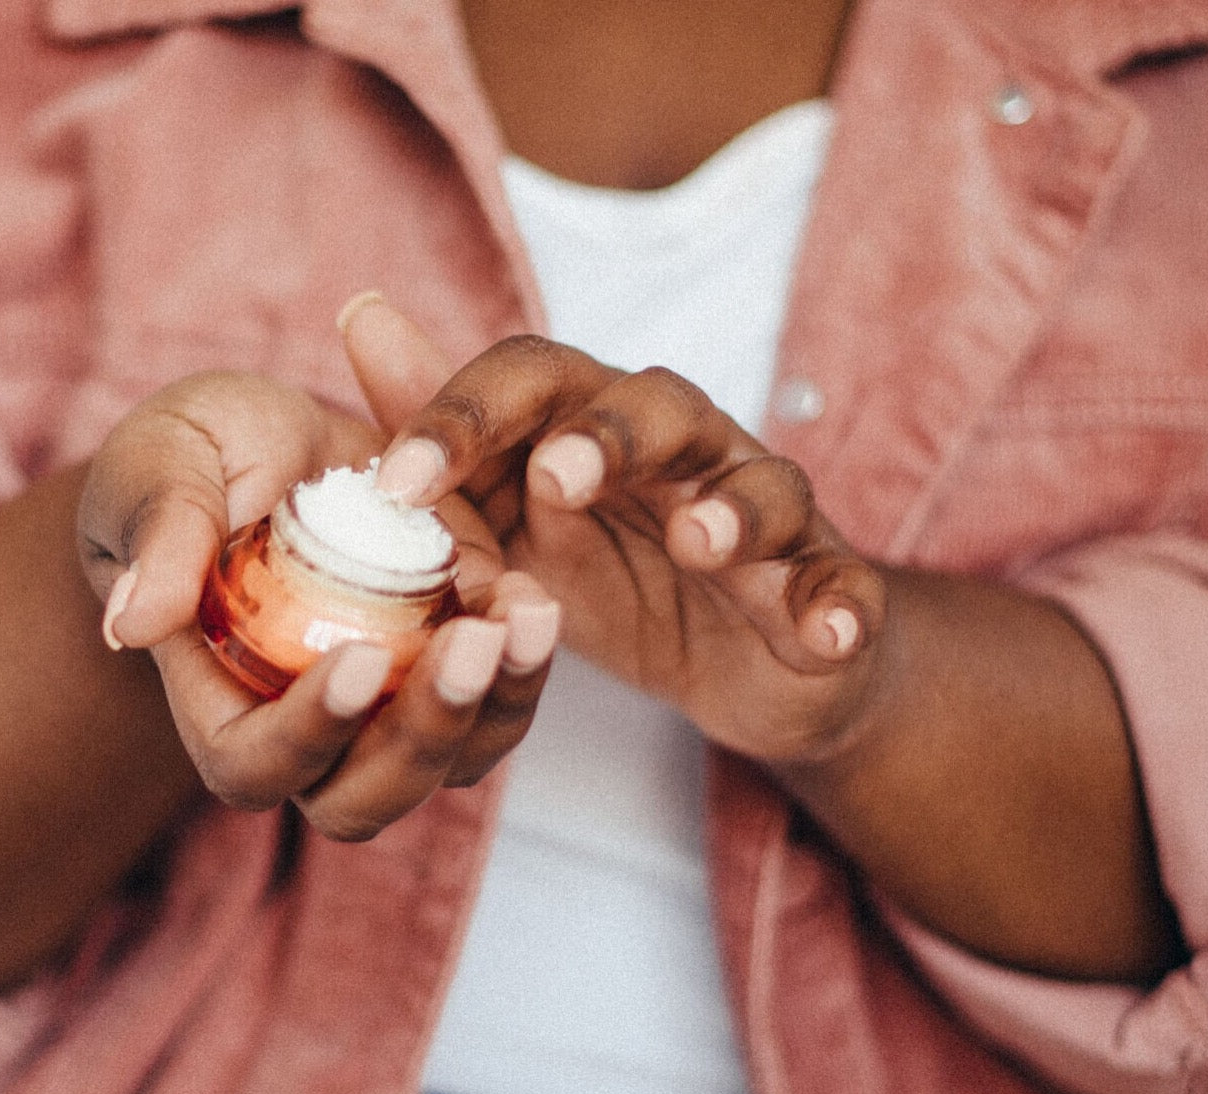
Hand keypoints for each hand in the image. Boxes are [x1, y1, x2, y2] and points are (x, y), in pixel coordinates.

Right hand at [77, 368, 559, 840]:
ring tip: (529, 614)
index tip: (357, 658)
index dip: (307, 730)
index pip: (257, 763)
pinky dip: (524, 661)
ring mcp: (390, 710)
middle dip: (425, 731)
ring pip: (452, 761)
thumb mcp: (166, 464)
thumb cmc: (199, 461)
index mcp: (220, 704)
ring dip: (498, 701)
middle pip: (365, 795)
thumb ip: (159, 533)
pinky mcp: (452, 671)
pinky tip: (533, 598)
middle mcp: (312, 733)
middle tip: (472, 641)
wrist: (281, 450)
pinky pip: (499, 702)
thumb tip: (133, 623)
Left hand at [341, 302, 884, 763]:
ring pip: (766, 487)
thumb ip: (452, 440)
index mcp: (602, 431)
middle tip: (559, 478)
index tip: (393, 485)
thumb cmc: (620, 578)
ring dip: (734, 508)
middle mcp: (691, 454)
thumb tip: (362, 315)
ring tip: (700, 543)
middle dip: (612, 436)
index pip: (538, 382)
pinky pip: (844, 587)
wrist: (742, 665)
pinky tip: (827, 632)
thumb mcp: (522, 520)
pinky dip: (840, 605)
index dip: (467, 417)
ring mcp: (768, 520)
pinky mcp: (826, 587)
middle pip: (663, 409)